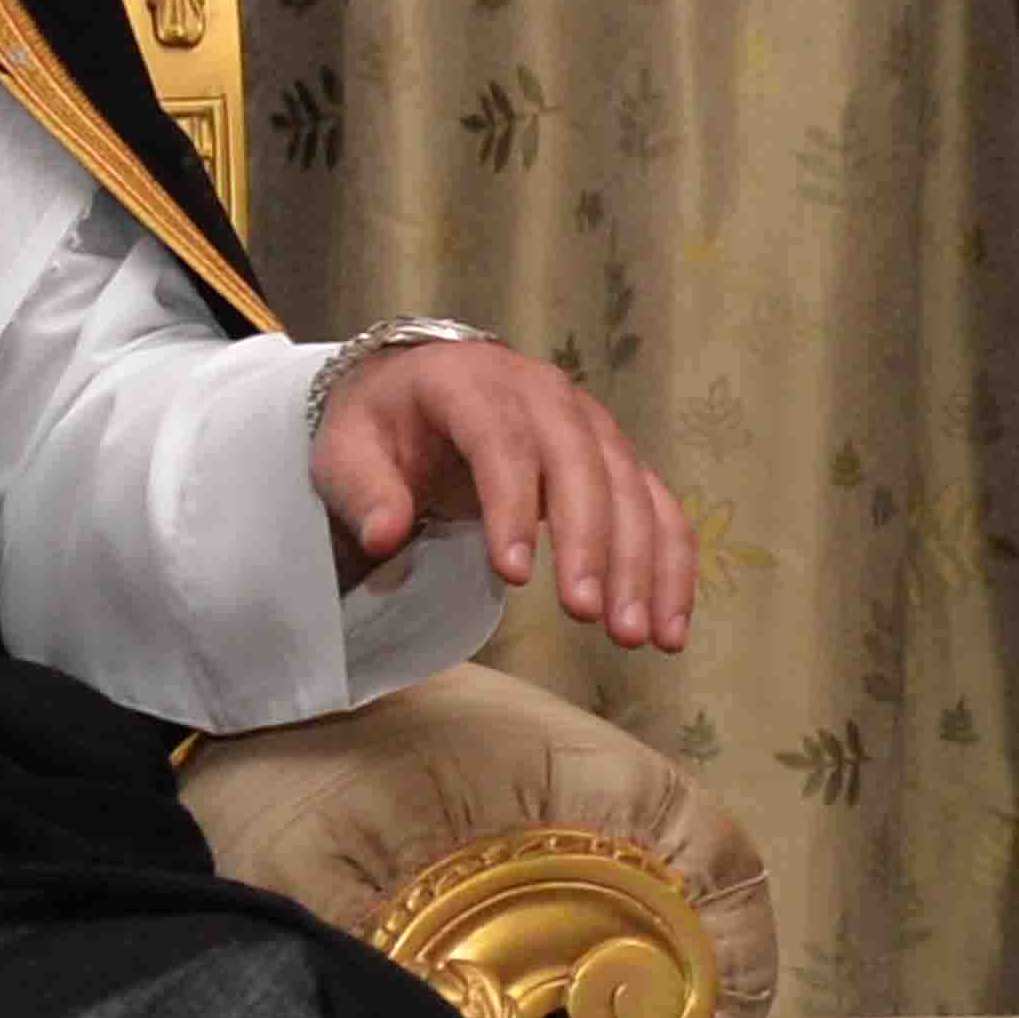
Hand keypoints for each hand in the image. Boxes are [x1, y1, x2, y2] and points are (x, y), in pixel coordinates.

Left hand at [310, 333, 697, 650]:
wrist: (422, 387)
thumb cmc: (383, 426)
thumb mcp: (347, 450)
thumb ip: (365, 491)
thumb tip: (384, 538)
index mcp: (472, 382)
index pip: (501, 441)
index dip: (512, 506)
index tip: (513, 576)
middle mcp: (544, 394)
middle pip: (582, 464)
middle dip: (591, 543)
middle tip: (587, 614)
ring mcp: (591, 424)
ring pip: (632, 489)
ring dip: (641, 563)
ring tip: (634, 635)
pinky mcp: (618, 458)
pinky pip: (658, 507)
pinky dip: (671, 566)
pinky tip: (669, 628)